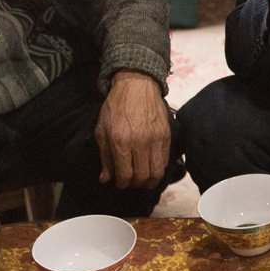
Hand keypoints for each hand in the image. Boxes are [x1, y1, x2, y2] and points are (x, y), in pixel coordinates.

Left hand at [95, 71, 171, 188]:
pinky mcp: (167, 136)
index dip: (122, 184)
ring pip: (158, 172)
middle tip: (131, 183)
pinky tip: (151, 166)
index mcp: (121, 141)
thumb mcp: (102, 130)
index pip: (125, 174)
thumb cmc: (116, 107)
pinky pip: (165, 160)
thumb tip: (105, 179)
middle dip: (136, 185)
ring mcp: (156, 139)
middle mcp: (140, 142)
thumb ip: (105, 156)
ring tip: (143, 180)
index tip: (120, 184)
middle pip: (143, 177)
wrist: (137, 85)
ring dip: (150, 181)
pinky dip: (159, 168)